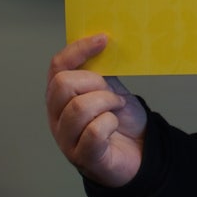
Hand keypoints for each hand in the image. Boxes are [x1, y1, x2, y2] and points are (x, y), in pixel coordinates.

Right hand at [45, 34, 147, 187]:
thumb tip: (101, 41)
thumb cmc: (121, 120)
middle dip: (94, 83)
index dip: (78, 50)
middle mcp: (57, 117)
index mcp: (61, 97)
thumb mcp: (110, 89)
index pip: (57, 66)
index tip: (103, 40)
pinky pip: (94, 131)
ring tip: (116, 109)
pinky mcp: (83, 157)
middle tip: (112, 93)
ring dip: (107, 103)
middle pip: (62, 84)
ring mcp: (66, 139)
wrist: (139, 152)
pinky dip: (110, 123)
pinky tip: (114, 126)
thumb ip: (100, 71)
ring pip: (79, 107)